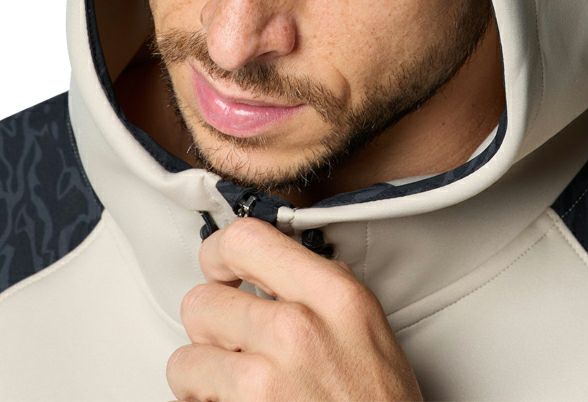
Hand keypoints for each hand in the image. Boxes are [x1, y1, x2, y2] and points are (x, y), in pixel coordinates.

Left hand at [168, 218, 421, 400]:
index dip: (218, 253)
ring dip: (203, 374)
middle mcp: (298, 329)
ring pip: (186, 357)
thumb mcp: (366, 326)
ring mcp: (267, 378)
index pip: (246, 239)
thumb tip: (280, 263)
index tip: (218, 268)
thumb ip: (320, 286)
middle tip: (230, 341)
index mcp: (334, 295)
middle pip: (202, 301)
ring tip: (233, 383)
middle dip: (210, 325)